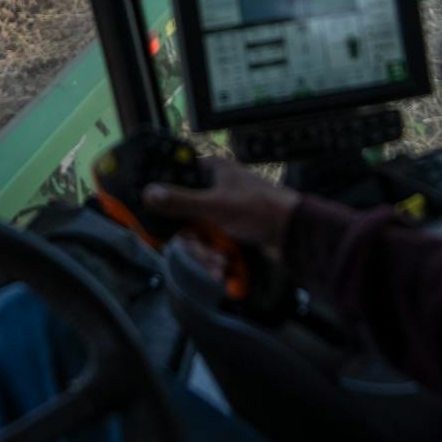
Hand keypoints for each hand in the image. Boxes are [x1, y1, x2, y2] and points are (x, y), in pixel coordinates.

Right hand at [143, 155, 300, 255]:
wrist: (294, 236)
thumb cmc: (259, 210)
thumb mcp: (215, 206)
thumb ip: (179, 201)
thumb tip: (148, 193)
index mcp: (213, 172)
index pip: (178, 179)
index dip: (166, 200)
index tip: (156, 220)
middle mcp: (215, 189)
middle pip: (185, 216)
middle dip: (193, 240)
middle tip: (202, 250)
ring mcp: (223, 212)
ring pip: (198, 235)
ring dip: (206, 254)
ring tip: (220, 265)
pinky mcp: (231, 232)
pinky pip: (212, 245)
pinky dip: (216, 258)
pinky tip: (224, 269)